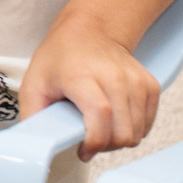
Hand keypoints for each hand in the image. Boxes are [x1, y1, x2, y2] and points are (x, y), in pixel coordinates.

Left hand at [20, 14, 159, 158]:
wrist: (90, 31)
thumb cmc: (60, 58)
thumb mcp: (34, 84)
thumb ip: (32, 116)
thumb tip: (35, 145)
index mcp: (83, 76)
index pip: (101, 115)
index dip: (94, 142)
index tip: (83, 151)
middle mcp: (114, 77)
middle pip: (123, 131)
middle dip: (106, 147)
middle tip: (91, 141)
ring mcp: (136, 80)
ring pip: (138, 131)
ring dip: (120, 139)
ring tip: (102, 131)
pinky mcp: (150, 84)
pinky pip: (148, 123)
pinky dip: (134, 129)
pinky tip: (117, 121)